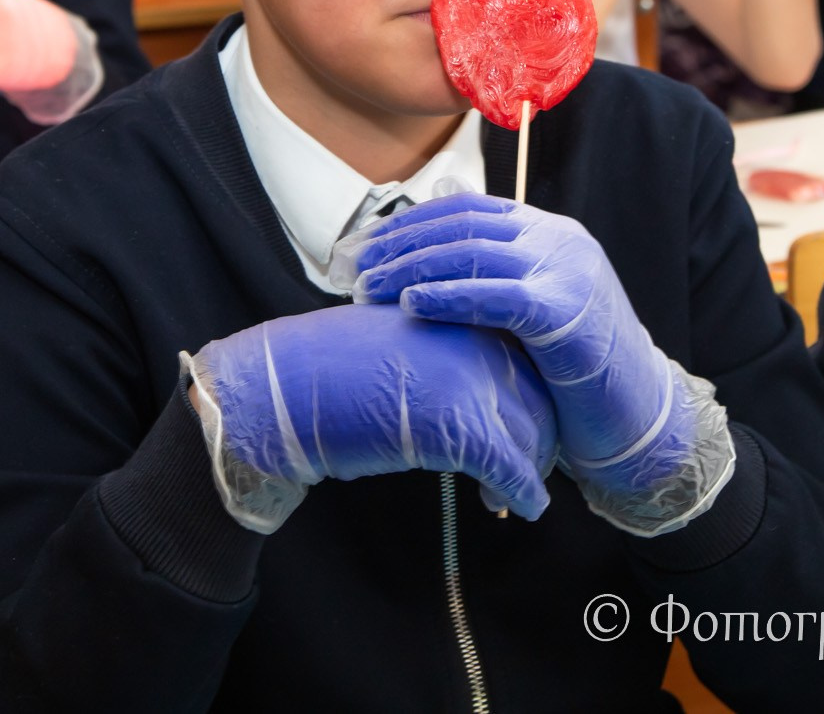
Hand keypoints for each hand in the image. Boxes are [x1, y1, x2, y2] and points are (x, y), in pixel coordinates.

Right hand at [185, 303, 558, 532]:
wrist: (283, 388)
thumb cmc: (327, 369)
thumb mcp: (397, 343)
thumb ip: (440, 352)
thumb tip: (465, 383)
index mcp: (459, 314)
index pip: (525, 359)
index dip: (529, 400)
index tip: (524, 427)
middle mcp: (475, 342)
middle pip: (539, 398)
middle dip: (539, 440)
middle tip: (525, 469)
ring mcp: (471, 383)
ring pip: (533, 435)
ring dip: (530, 471)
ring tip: (508, 495)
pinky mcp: (460, 428)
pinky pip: (512, 469)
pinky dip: (523, 495)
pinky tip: (522, 509)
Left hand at [337, 193, 733, 534]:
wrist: (639, 418)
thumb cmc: (575, 375)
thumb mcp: (534, 314)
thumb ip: (494, 283)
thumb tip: (425, 267)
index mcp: (552, 233)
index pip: (468, 209)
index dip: (412, 224)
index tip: (367, 245)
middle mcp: (561, 242)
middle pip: (463, 226)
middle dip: (401, 245)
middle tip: (355, 268)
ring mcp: (566, 273)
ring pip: (473, 254)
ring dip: (412, 269)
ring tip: (369, 289)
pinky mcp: (565, 312)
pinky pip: (494, 294)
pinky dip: (446, 296)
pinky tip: (410, 306)